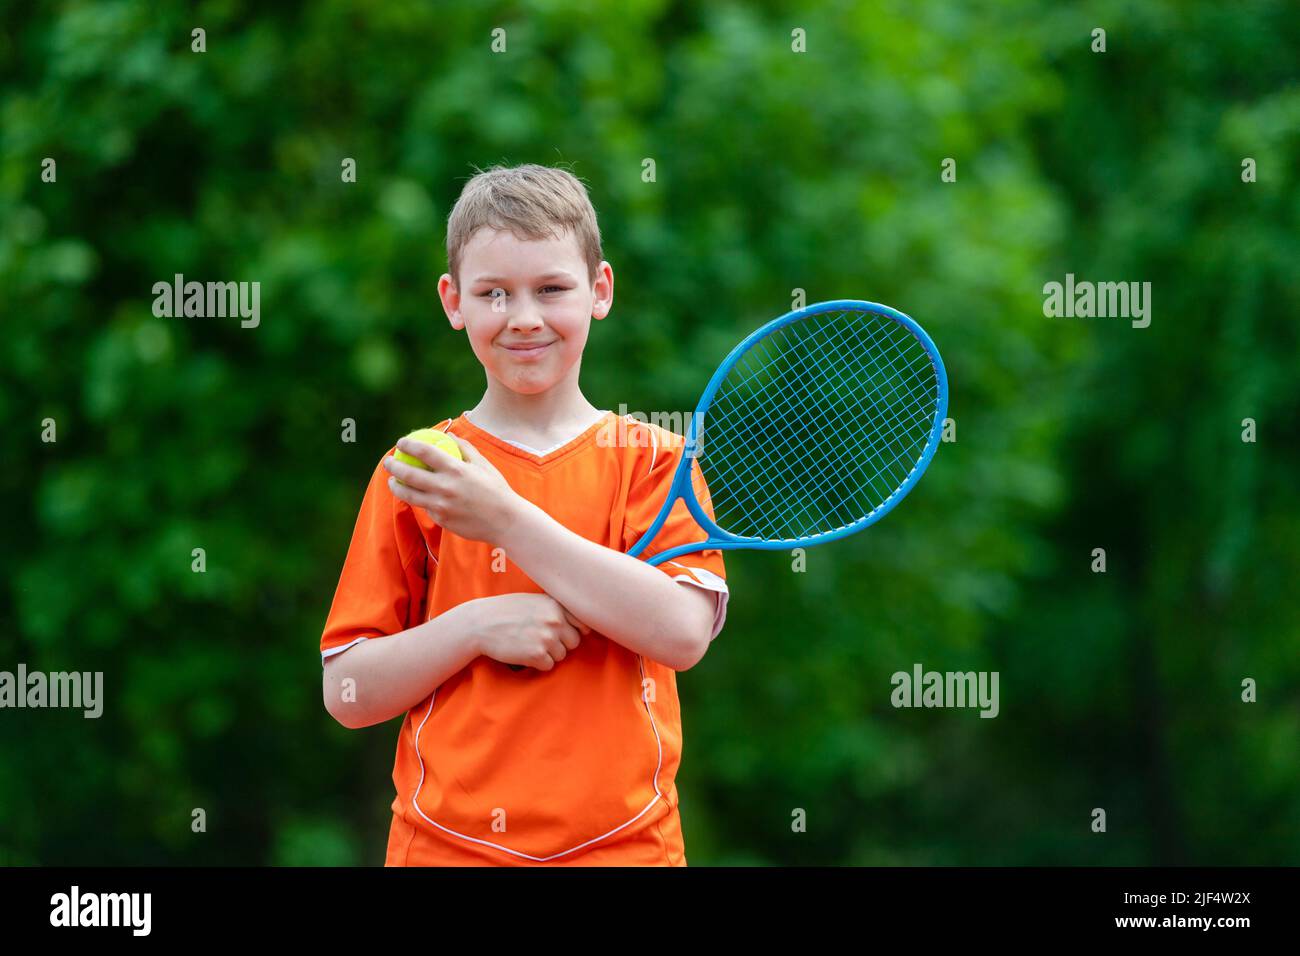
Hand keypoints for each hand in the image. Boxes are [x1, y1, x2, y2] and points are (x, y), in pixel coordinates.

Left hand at [383, 432, 522, 543]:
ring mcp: (441, 505)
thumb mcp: (483, 464)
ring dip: (396, 486)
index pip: (424, 452)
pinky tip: (418, 496)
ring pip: (409, 495)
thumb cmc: (496, 489)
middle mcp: (445, 487)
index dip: (408, 445)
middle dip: (393, 466)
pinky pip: (425, 507)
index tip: (401, 443)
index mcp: (456, 469)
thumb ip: (465, 448)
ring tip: (392, 481)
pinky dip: (420, 501)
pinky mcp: (441, 519)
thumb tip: (449, 435)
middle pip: (409, 474)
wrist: (505, 521)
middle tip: (388, 462)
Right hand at [468, 593, 590, 671]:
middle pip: (574, 642)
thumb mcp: (534, 601)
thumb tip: (582, 624)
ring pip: (562, 655)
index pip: (583, 623)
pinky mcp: (537, 655)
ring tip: (530, 645)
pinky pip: (549, 666)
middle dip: (561, 644)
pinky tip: (525, 654)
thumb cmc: (506, 611)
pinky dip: (538, 664)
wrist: (481, 623)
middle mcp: (555, 620)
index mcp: (555, 605)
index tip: (566, 633)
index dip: (576, 630)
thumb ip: (555, 609)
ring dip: (549, 654)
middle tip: (541, 640)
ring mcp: (547, 638)